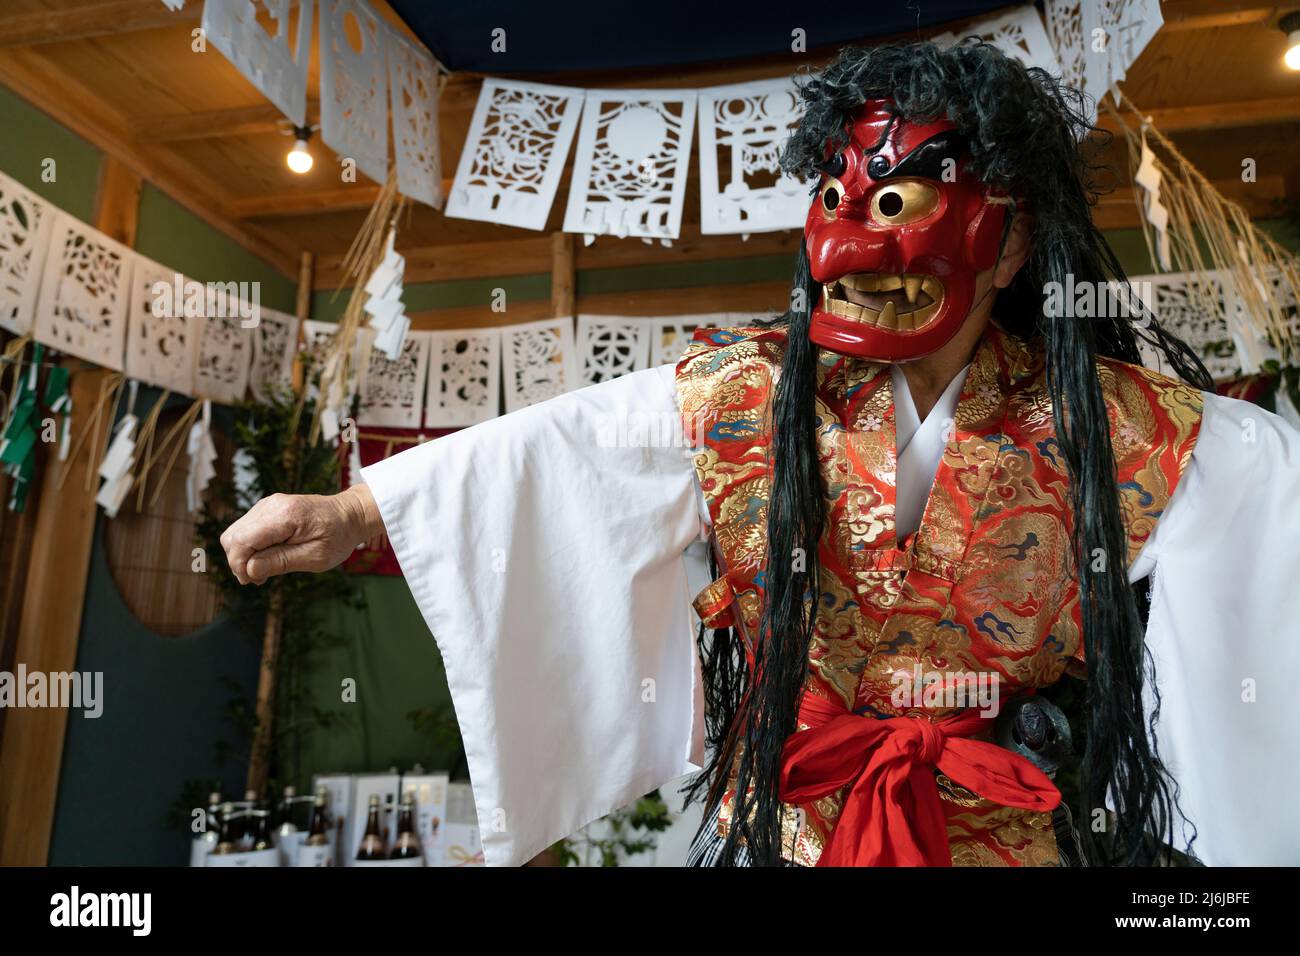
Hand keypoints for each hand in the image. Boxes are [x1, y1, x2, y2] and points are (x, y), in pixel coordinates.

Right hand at [220, 485, 381, 584]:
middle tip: (259, 579)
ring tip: (265, 570)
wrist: (350, 514)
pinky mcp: (267, 509)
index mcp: (284, 515)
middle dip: (238, 562)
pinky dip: (250, 547)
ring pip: (234, 533)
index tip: (255, 581)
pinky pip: (245, 530)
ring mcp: (267, 504)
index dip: (239, 565)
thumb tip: (248, 570)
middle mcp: (270, 505)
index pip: (242, 540)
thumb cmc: (338, 537)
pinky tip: (267, 558)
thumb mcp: (315, 557)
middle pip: (231, 536)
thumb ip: (280, 562)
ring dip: (243, 555)